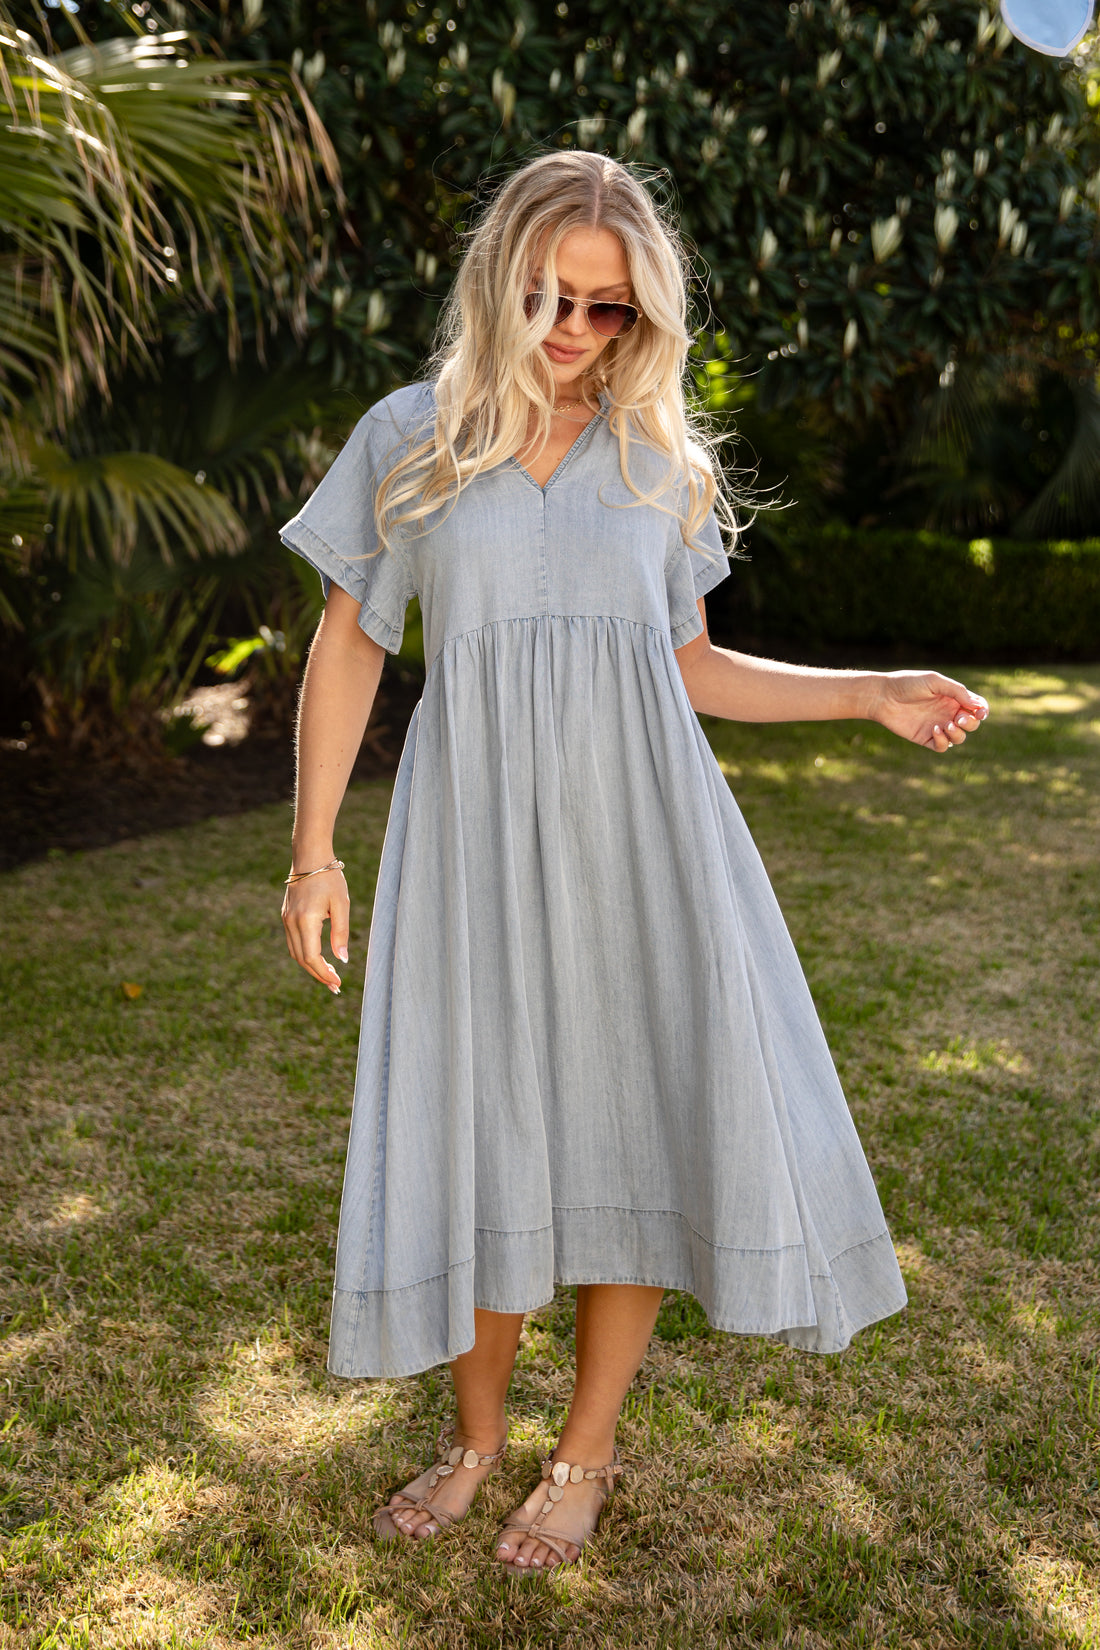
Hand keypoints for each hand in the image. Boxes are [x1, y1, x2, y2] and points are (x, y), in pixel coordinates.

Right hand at [281, 866, 349, 992]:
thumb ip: (341, 933)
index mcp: (306, 920)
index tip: (338, 983)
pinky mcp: (285, 916)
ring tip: (329, 975)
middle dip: (318, 975)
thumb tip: (342, 960)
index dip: (324, 974)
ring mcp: (286, 919)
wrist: (310, 857)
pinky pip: (293, 942)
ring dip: (310, 966)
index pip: (312, 957)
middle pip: (302, 959)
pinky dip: (304, 954)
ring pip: (295, 953)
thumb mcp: (342, 905)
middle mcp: (291, 922)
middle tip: (335, 986)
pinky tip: (319, 958)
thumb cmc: (330, 878)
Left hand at [871, 670, 988, 751]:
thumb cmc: (908, 684)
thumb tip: (977, 705)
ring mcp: (937, 726)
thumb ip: (957, 691)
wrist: (883, 696)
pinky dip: (943, 741)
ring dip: (958, 734)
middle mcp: (947, 713)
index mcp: (953, 698)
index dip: (983, 711)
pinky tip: (934, 730)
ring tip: (946, 725)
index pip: (976, 707)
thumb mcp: (935, 681)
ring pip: (959, 738)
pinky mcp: (925, 737)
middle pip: (971, 724)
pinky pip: (942, 746)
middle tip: (959, 718)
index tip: (980, 712)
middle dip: (971, 723)